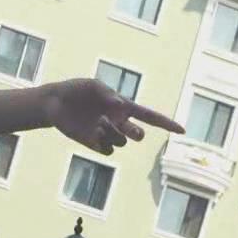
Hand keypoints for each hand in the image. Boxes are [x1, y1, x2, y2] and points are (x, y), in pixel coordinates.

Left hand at [45, 79, 181, 155]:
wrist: (55, 104)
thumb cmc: (76, 90)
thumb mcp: (93, 86)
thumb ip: (107, 94)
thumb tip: (119, 104)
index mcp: (124, 107)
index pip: (150, 116)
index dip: (166, 123)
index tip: (182, 130)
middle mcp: (119, 122)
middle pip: (138, 134)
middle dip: (136, 133)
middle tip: (132, 131)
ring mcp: (108, 135)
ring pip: (122, 143)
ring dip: (112, 133)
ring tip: (98, 122)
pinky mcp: (95, 144)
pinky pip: (107, 150)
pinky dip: (102, 142)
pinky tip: (91, 132)